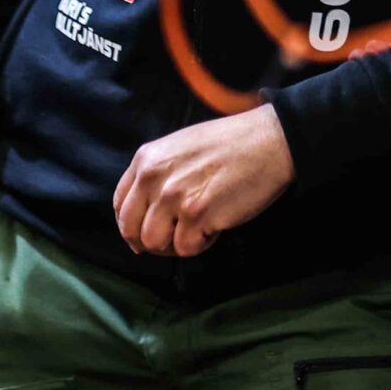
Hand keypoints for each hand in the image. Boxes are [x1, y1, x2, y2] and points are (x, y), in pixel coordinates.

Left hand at [113, 104, 295, 257]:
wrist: (269, 142)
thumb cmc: (231, 144)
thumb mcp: (180, 147)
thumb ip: (158, 173)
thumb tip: (145, 212)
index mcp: (146, 160)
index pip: (121, 205)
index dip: (131, 224)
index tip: (145, 231)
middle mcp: (153, 178)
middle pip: (131, 229)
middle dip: (150, 240)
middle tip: (173, 238)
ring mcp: (174, 197)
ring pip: (155, 243)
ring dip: (176, 243)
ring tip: (199, 228)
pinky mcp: (198, 214)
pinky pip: (187, 247)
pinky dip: (202, 243)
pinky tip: (217, 225)